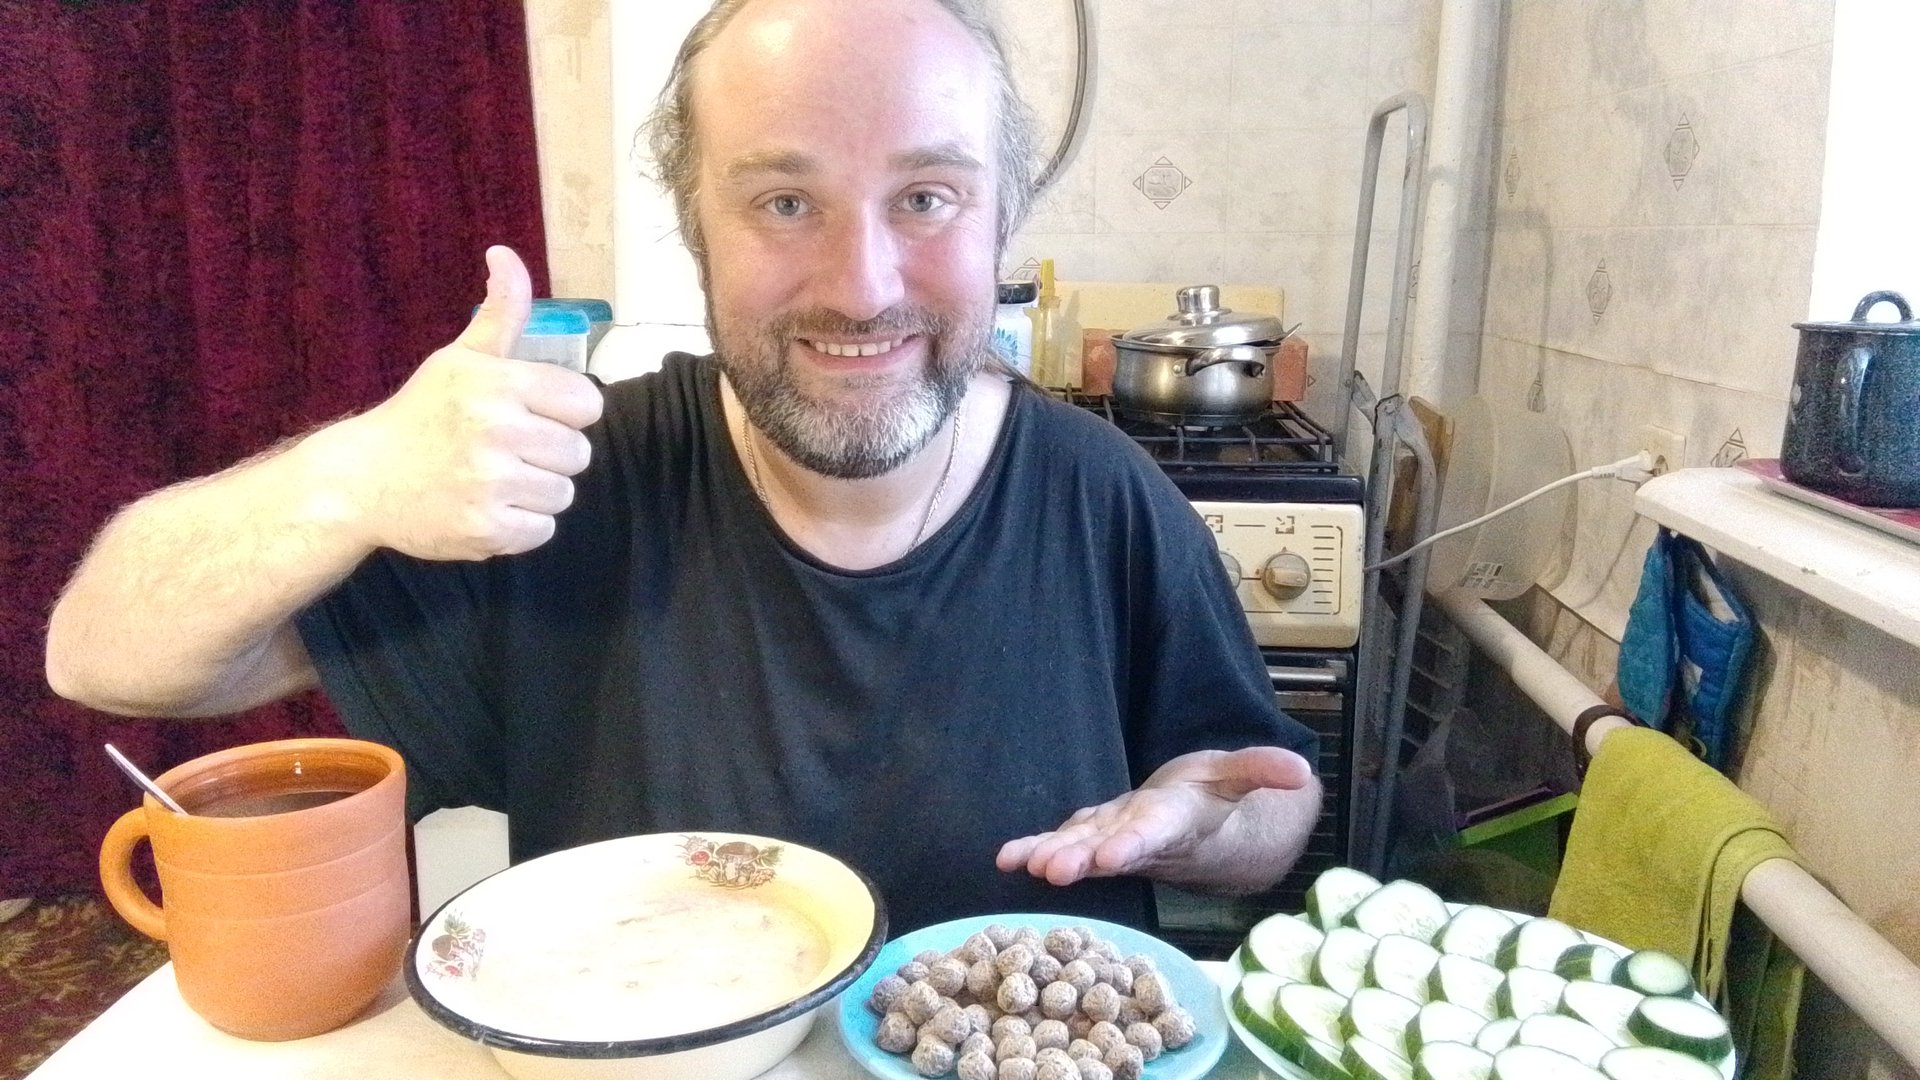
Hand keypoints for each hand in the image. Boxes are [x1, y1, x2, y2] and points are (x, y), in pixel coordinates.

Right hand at [329, 246, 604, 559]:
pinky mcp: (486, 529)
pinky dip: (520, 526)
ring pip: (563, 494)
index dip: (564, 413)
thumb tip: (506, 254)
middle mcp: (497, 431)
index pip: (586, 404)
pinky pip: (542, 530)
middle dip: (549, 456)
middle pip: (579, 454)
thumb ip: (501, 312)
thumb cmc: (420, 416)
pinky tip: (486, 507)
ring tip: (493, 480)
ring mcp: (491, 483)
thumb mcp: (460, 359)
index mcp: (498, 384)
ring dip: (536, 492)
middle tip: (505, 452)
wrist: (360, 481)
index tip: (532, 416)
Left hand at [995, 746, 1314, 887]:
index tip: (1112, 856)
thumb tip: (1302, 769)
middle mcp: (1142, 839)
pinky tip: (1006, 858)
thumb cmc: (1217, 800)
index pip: (1156, 834)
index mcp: (1177, 823)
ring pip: (1082, 850)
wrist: (1202, 832)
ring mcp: (1115, 840)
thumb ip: (1263, 770)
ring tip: (1026, 865)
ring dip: (1053, 857)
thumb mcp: (1240, 777)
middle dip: (1082, 859)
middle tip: (1053, 870)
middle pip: (1110, 850)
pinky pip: (1063, 842)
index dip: (1135, 844)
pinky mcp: (1094, 836)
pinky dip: (1034, 849)